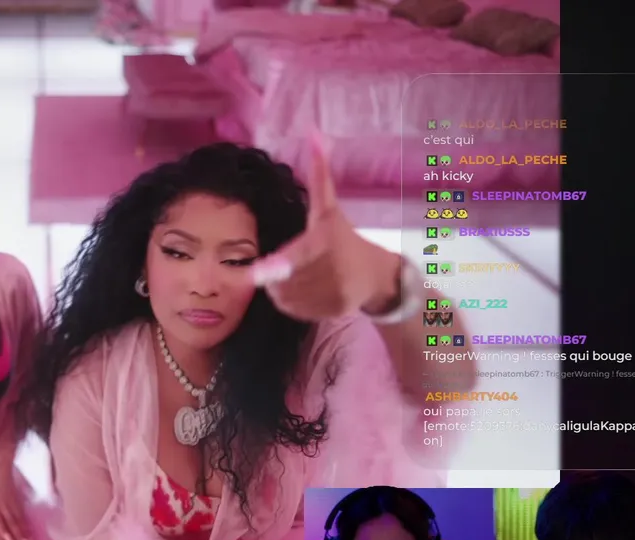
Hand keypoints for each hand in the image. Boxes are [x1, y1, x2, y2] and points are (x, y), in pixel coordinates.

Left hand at [0, 471, 34, 539]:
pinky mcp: (18, 501)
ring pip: (22, 522)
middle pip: (15, 526)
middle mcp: (5, 507)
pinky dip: (28, 526)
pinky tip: (31, 534)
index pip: (0, 524)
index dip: (6, 536)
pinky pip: (24, 516)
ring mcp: (13, 504)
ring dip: (28, 535)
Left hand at [248, 131, 400, 320]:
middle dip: (276, 271)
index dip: (278, 265)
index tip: (256, 272)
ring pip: (286, 294)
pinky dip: (291, 300)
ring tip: (296, 274)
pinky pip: (295, 309)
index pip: (300, 255)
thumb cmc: (345, 236)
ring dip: (282, 286)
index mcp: (329, 242)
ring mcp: (334, 294)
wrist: (379, 274)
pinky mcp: (332, 312)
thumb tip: (314, 133)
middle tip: (283, 262)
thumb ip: (321, 174)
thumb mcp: (331, 207)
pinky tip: (303, 288)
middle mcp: (334, 270)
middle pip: (285, 276)